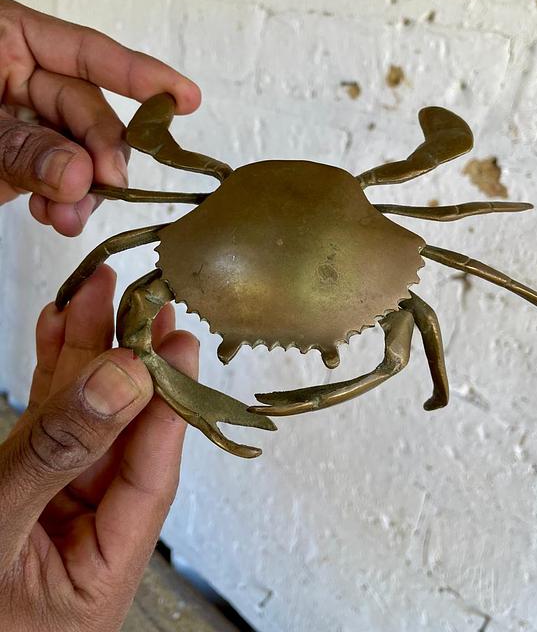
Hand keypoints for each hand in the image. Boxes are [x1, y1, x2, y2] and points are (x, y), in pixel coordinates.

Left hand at [0, 0, 200, 234]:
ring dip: (80, 189)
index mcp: (9, 38)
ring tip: (69, 217)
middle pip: (87, 111)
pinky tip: (55, 215)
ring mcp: (21, 120)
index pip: (88, 52)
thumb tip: (80, 176)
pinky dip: (58, 202)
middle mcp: (22, 75)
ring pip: (76, 152)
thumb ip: (20, 146)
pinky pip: (53, 179)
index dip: (141, 75)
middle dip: (100, 153)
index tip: (186, 98)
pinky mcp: (18, 159)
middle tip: (108, 185)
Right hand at [0, 265, 198, 631]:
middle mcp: (86, 538)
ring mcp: (54, 505)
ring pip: (85, 416)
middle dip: (126, 360)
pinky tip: (61, 329)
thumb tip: (123, 382)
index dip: (168, 405)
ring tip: (98, 294)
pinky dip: (52, 372)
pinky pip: (47, 421)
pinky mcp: (24, 482)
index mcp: (101, 577)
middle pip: (122, 435)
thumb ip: (58, 456)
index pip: (151, 478)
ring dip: (87, 352)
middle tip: (141, 301)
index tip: (177, 346)